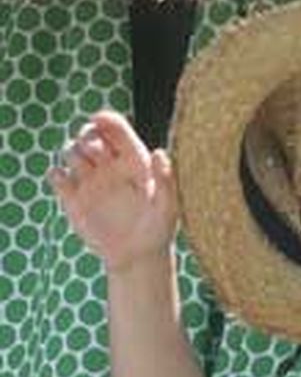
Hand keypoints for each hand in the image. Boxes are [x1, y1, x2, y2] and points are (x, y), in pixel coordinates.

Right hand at [47, 111, 176, 275]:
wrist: (138, 258)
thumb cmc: (158, 232)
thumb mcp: (167, 208)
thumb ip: (166, 180)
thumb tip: (159, 152)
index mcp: (134, 161)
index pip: (115, 129)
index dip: (105, 119)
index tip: (98, 119)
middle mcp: (110, 166)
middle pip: (88, 134)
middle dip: (86, 134)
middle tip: (93, 150)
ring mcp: (90, 180)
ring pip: (70, 150)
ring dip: (72, 152)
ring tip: (85, 169)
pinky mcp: (73, 197)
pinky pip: (56, 175)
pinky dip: (57, 174)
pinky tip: (68, 184)